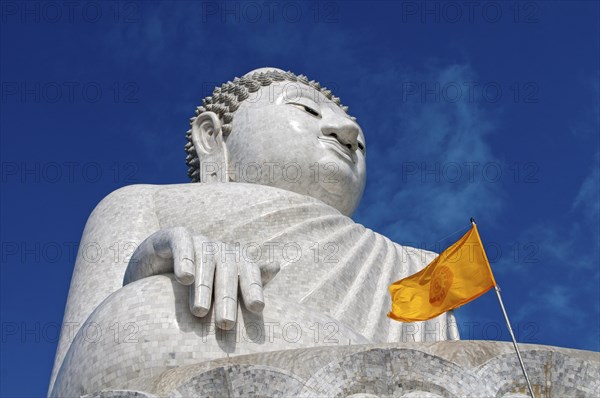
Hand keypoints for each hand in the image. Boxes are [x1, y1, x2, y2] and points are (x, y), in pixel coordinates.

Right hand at [124, 227, 263, 329]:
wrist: (154, 267)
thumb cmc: (196, 282)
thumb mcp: (221, 285)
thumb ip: (248, 281)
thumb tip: (276, 265)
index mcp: (235, 260)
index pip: (249, 271)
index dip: (254, 287)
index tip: (258, 308)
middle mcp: (218, 248)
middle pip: (227, 271)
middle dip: (227, 298)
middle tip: (226, 324)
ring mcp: (197, 240)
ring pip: (205, 260)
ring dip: (204, 286)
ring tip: (200, 311)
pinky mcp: (174, 235)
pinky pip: (182, 243)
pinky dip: (185, 258)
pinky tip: (185, 277)